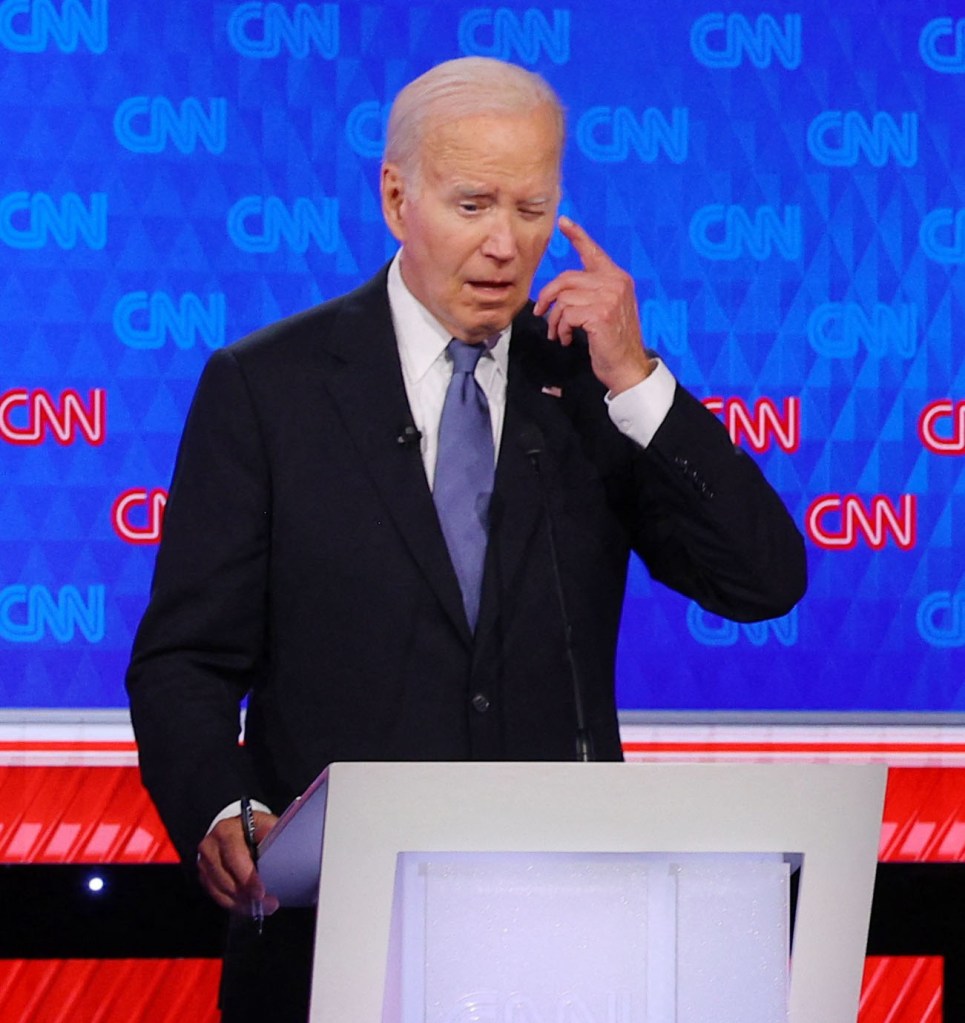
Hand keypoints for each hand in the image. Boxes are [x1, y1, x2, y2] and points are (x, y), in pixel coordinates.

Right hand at [197, 811, 279, 915]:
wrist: (237, 829)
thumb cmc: (254, 829)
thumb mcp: (265, 824)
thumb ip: (271, 834)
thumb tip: (281, 845)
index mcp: (226, 831)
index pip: (234, 856)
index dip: (247, 876)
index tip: (261, 892)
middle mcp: (211, 846)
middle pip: (226, 877)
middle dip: (248, 894)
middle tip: (268, 903)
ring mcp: (205, 863)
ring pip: (222, 890)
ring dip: (243, 902)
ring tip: (263, 906)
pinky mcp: (205, 876)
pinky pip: (218, 896)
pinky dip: (235, 904)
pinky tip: (249, 905)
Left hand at [533, 216, 653, 394]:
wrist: (628, 368)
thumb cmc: (614, 343)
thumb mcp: (607, 311)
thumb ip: (592, 294)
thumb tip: (562, 292)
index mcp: (618, 279)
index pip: (594, 252)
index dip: (577, 236)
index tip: (563, 222)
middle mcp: (615, 283)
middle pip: (566, 279)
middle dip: (548, 297)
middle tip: (541, 313)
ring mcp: (609, 297)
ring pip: (564, 299)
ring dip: (555, 320)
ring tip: (560, 333)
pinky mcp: (600, 314)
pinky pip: (566, 314)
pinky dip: (561, 329)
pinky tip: (568, 338)